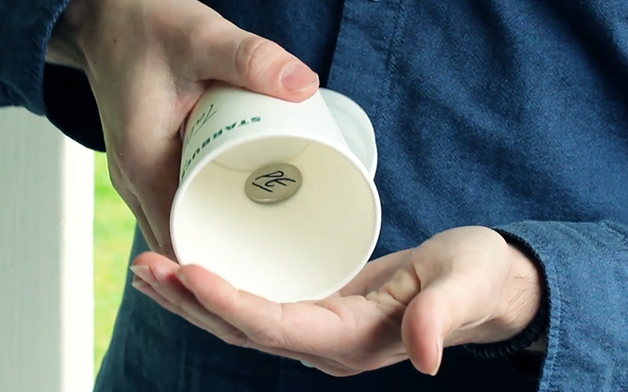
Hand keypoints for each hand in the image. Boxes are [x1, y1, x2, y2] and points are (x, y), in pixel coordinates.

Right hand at [46, 0, 318, 256]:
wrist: (102, 17)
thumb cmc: (142, 28)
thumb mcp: (199, 38)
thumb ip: (249, 57)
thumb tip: (304, 85)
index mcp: (143, 164)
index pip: (179, 243)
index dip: (220, 265)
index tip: (265, 268)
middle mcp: (134, 179)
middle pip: (180, 241)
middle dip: (227, 254)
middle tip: (280, 253)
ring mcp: (136, 175)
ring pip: (176, 225)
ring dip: (214, 235)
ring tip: (266, 235)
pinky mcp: (146, 162)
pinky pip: (174, 202)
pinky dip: (203, 211)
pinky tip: (235, 204)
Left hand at [129, 226, 542, 376]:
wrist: (482, 285)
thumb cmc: (476, 278)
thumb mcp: (464, 286)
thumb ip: (440, 318)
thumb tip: (424, 360)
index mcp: (352, 339)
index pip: (273, 325)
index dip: (228, 302)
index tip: (187, 270)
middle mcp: (324, 343)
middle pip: (241, 327)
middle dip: (190, 300)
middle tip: (144, 266)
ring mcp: (317, 329)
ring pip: (239, 319)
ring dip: (191, 297)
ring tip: (148, 269)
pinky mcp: (316, 308)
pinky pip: (254, 303)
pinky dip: (217, 288)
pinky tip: (191, 268)